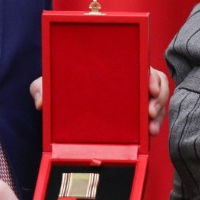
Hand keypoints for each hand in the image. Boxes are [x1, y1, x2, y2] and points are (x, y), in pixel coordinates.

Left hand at [31, 68, 170, 134]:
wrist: (61, 104)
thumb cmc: (60, 89)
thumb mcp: (48, 85)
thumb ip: (40, 88)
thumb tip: (39, 102)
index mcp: (114, 67)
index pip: (140, 65)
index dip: (150, 75)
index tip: (149, 87)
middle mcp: (127, 81)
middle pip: (155, 83)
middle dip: (159, 96)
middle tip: (150, 110)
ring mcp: (133, 99)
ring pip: (157, 101)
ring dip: (159, 113)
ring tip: (151, 128)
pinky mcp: (134, 117)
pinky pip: (152, 118)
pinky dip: (154, 125)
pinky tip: (150, 135)